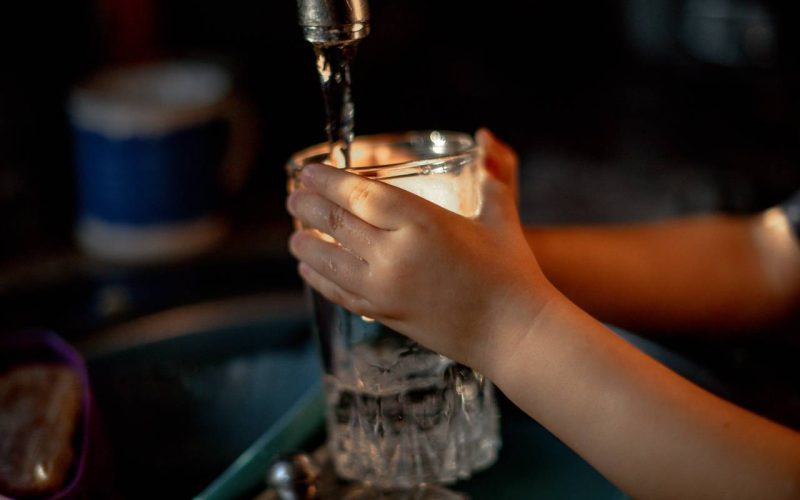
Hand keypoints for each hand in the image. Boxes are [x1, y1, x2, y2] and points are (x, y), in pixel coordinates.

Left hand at [286, 130, 554, 375]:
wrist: (514, 333)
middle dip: (307, 207)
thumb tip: (486, 137)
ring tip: (295, 235)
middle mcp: (394, 254)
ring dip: (306, 245)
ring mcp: (385, 288)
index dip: (327, 181)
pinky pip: (340, 293)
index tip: (308, 172)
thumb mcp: (501, 215)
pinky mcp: (385, 314)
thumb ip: (493, 174)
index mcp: (421, 222)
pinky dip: (320, 280)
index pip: (358, 195)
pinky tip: (310, 271)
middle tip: (293, 197)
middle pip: (335, 224)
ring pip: (329, 262)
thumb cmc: (511, 272)